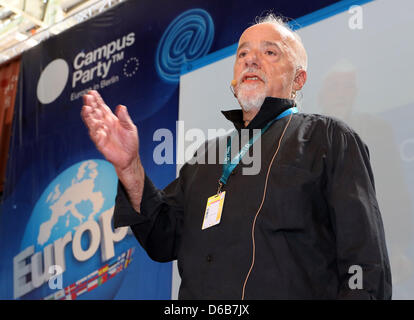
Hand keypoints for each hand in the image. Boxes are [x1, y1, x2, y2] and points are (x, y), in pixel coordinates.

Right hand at [81, 90, 144, 211]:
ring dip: (88, 115)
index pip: (101, 107)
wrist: (129, 158)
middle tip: (87, 97)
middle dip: (90, 105)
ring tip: (86, 108)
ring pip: (92, 122)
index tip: (92, 93)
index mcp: (111, 119)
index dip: (96, 100)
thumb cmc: (130, 142)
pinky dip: (94, 129)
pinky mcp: (100, 142)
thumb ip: (124, 118)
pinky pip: (95, 135)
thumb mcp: (130, 128)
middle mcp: (104, 124)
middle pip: (94, 112)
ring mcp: (101, 133)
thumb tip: (121, 107)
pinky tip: (94, 123)